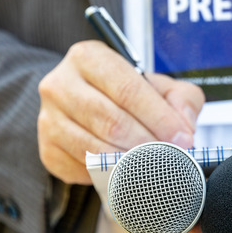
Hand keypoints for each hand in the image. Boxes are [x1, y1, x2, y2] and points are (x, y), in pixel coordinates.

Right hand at [37, 40, 203, 184]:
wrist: (84, 105)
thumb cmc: (124, 93)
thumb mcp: (158, 85)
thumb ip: (180, 98)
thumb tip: (184, 125)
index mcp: (88, 57)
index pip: (127, 89)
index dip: (159, 117)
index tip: (182, 138)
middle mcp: (60, 84)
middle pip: (110, 121)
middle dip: (147, 143)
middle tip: (171, 156)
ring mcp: (48, 119)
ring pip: (94, 148)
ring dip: (129, 162)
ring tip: (153, 166)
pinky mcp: (47, 150)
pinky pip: (82, 169)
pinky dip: (108, 174)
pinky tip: (126, 171)